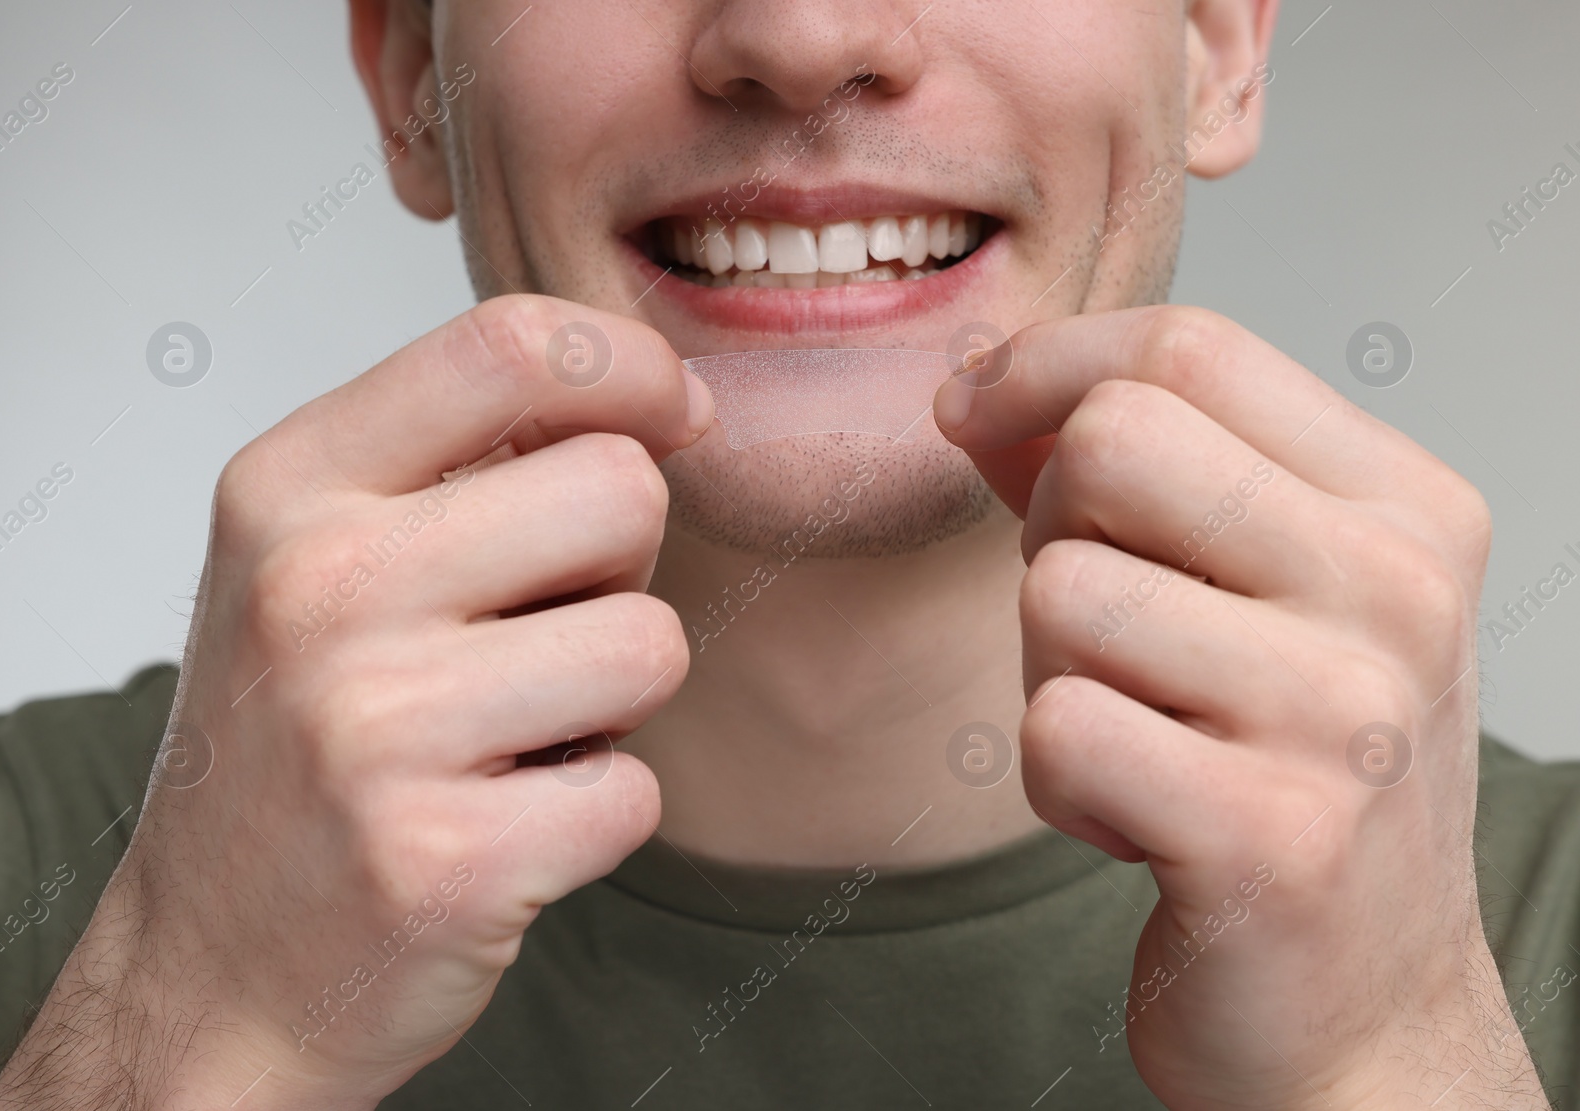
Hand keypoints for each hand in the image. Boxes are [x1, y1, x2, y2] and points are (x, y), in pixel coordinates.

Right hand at [0, 296, 712, 1109]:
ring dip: (616, 700)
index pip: (509, 346)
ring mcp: (376, 730)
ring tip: (515, 733)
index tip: (675, 414)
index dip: (633, 367)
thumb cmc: (293, 746)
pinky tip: (507, 824)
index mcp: (290, 490)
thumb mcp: (314, 559)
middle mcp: (320, 591)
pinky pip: (639, 789)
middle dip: (621, 565)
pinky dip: (598, 813)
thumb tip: (656, 399)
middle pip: (623, 491)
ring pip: (651, 645)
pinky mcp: (448, 861)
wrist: (214, 969)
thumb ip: (457, 461)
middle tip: (543, 631)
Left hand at [935, 306, 1547, 1108]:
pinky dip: (1057, 780)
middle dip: (1049, 527)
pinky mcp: (1269, 838)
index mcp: (1404, 508)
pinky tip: (1136, 820)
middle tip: (1101, 628)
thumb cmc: (1289, 778)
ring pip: (1060, 591)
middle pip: (1111, 440)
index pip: (1190, 347)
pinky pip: (1052, 727)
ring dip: (1052, 673)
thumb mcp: (1253, 594)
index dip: (1044, 364)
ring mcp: (1343, 717)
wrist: (1364, 1007)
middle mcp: (1396, 593)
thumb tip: (984, 387)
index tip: (971, 412)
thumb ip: (1139, 477)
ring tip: (1142, 740)